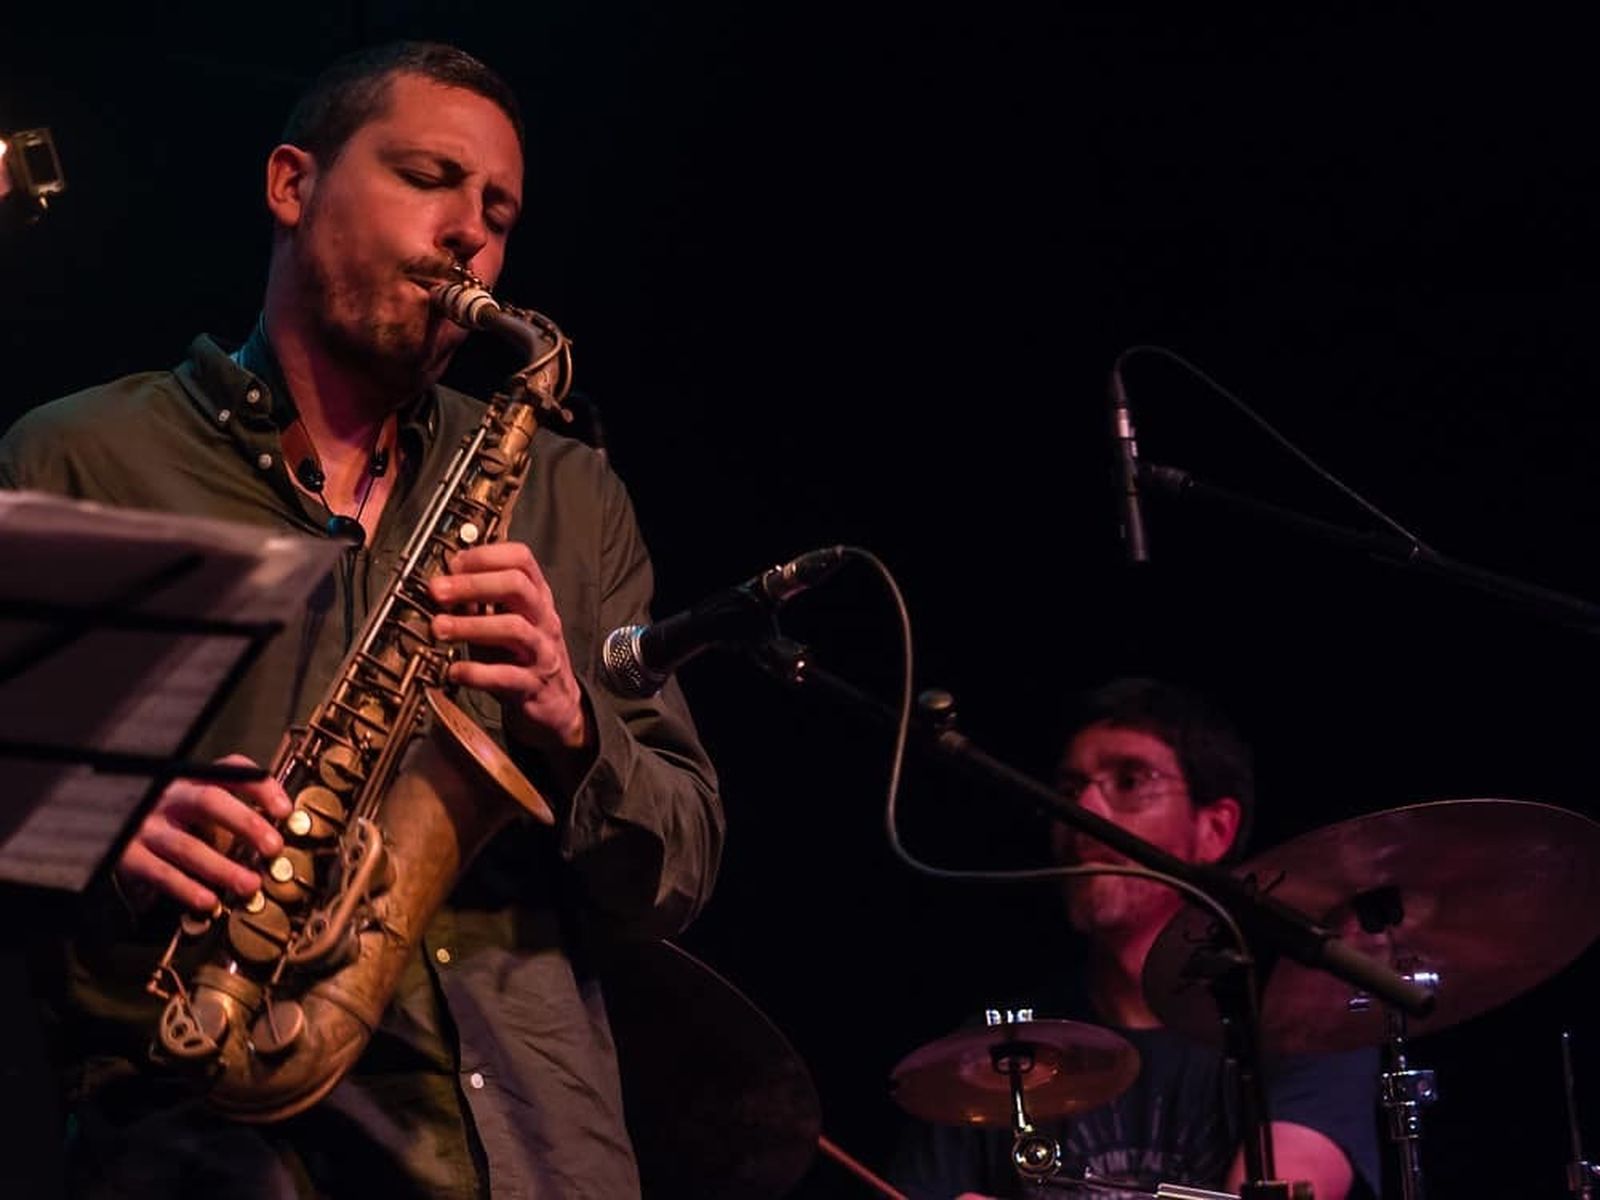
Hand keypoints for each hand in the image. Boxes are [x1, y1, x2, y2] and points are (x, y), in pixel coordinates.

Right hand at [114, 755, 292, 911]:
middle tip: (273, 847)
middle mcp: (167, 798)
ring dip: (223, 867)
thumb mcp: (192, 806)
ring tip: (250, 885)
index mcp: (190, 781)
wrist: (102, 829)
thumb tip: (275, 835)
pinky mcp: (127, 856)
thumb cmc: (164, 822)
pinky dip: (187, 888)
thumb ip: (229, 813)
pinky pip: (160, 873)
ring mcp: (145, 825)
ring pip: (187, 845)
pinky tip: (209, 901)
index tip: (285, 810)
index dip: (261, 787)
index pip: (230, 771)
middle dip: (246, 823)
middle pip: (210, 801)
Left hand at [429, 542, 591, 755]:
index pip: (521, 559)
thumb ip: (480, 602)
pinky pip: (506, 676)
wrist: (556, 703)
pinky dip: (476, 672)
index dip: (485, 556)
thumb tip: (444, 581)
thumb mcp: (504, 622)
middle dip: (473, 584)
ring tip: (439, 628)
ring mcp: (542, 652)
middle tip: (438, 591)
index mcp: (537, 598)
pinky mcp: (533, 686)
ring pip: (513, 627)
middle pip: (517, 585)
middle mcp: (543, 619)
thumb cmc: (521, 657)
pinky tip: (454, 671)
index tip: (453, 564)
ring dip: (470, 625)